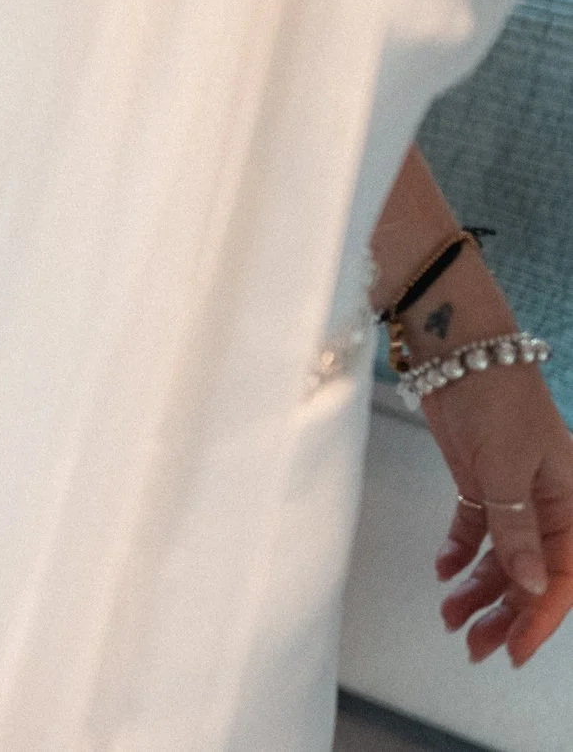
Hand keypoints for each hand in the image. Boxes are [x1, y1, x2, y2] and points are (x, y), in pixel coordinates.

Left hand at [423, 361, 572, 665]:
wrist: (459, 350)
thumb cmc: (495, 401)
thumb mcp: (506, 468)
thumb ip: (516, 529)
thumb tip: (531, 587)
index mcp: (571, 506)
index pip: (561, 578)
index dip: (538, 619)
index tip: (512, 651)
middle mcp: (548, 507)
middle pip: (531, 575)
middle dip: (504, 614)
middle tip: (471, 647)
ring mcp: (514, 495)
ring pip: (502, 558)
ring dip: (477, 589)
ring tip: (448, 617)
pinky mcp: (481, 482)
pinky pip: (476, 530)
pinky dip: (460, 553)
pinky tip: (442, 572)